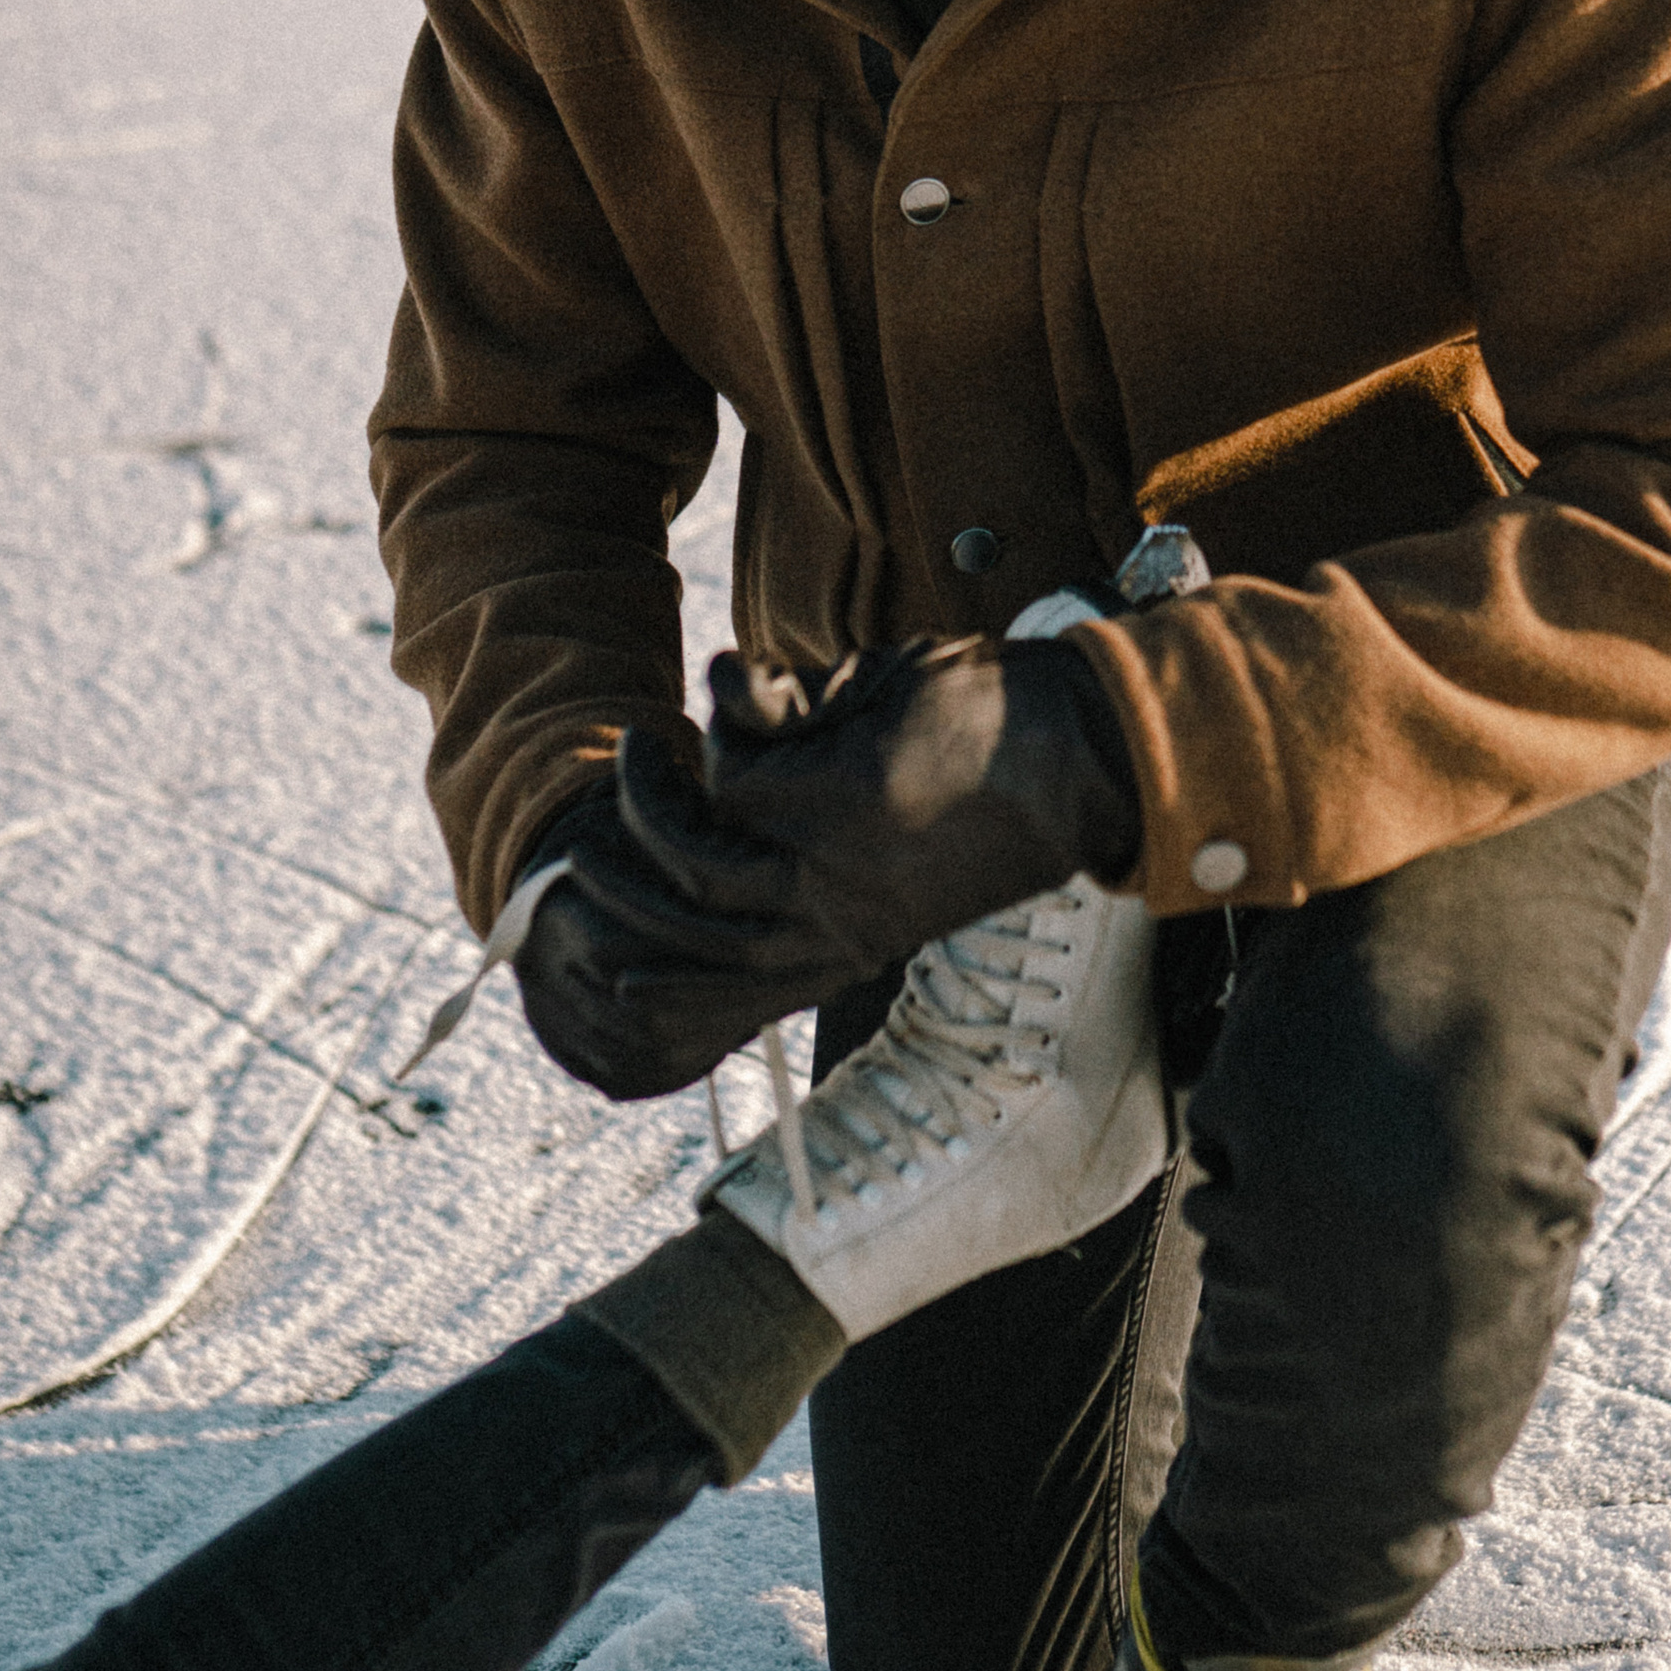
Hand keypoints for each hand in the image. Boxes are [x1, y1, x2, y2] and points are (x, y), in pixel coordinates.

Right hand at [535, 637, 1140, 1097]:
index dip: (668, 981)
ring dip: (650, 798)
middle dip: (622, 892)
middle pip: (689, 927)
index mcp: (853, 942)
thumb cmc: (1002, 782)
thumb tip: (730, 742)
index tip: (613, 972)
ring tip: (637, 752)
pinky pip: (734, 765)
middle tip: (584, 849)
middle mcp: (835, 920)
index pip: (736, 986)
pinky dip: (724, 719)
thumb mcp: (896, 828)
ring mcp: (833, 863)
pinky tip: (735, 684)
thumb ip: (809, 813)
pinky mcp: (835, 796)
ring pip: (692, 848)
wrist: (1085, 755)